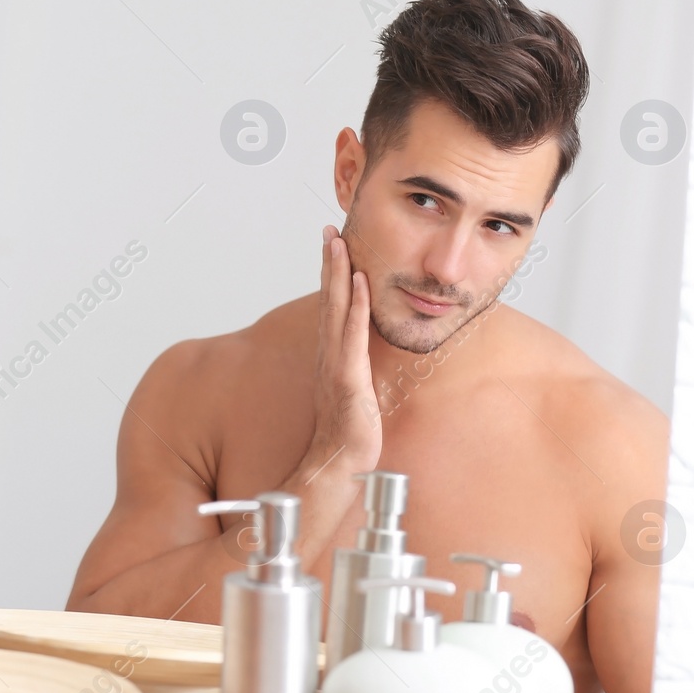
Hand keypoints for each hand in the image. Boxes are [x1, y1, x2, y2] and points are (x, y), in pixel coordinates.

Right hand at [308, 225, 382, 480]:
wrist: (340, 461)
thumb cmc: (349, 431)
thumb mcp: (354, 390)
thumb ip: (356, 366)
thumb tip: (365, 351)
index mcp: (331, 355)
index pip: (331, 307)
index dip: (331, 275)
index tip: (333, 246)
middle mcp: (328, 353)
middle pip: (329, 299)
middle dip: (330, 263)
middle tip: (330, 231)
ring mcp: (336, 363)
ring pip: (337, 309)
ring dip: (338, 273)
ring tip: (340, 243)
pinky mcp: (347, 376)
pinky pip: (353, 333)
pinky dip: (356, 305)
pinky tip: (360, 281)